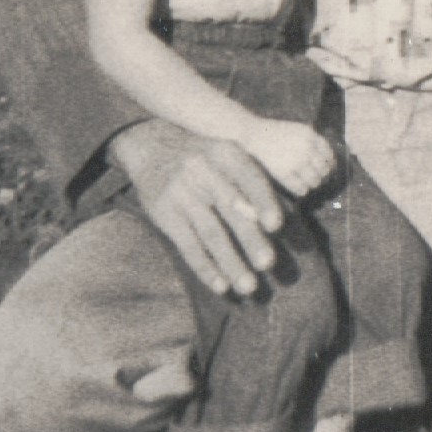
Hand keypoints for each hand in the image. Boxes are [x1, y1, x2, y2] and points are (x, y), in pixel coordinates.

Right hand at [108, 118, 281, 297]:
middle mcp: (202, 170)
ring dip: (231, 262)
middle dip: (250, 238)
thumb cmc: (204, 157)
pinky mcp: (164, 212)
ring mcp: (180, 192)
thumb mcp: (225, 154)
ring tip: (249, 286)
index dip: (263, 200)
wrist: (150, 144)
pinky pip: (188, 244)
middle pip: (230, 208)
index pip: (248, 177)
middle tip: (268, 263)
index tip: (276, 225)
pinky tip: (221, 285)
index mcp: (225, 153)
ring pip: (210, 232)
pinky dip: (205, 267)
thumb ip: (250, 181)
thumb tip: (281, 221)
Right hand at [240, 119, 336, 199]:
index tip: (327, 170)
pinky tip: (299, 188)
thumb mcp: (297, 130)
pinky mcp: (284, 173)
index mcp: (310, 135)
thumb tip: (330, 161)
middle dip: (322, 176)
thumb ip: (313, 141)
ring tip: (307, 183)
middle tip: (317, 179)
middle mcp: (305, 148)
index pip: (329, 154)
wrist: (252, 135)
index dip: (330, 165)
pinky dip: (302, 191)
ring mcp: (295, 161)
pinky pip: (301, 188)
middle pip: (324, 170)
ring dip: (313, 184)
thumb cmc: (274, 133)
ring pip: (315, 181)